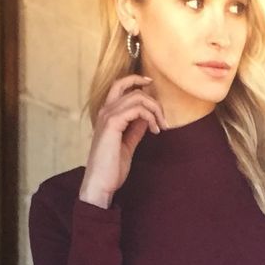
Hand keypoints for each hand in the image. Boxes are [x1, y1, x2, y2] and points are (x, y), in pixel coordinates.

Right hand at [78, 75, 162, 207]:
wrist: (100, 184)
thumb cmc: (111, 167)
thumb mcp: (127, 144)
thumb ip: (135, 129)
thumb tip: (147, 117)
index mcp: (106, 114)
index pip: (120, 85)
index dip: (136, 80)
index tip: (151, 85)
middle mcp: (105, 111)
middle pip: (132, 89)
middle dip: (153, 100)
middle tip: (163, 120)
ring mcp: (107, 116)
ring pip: (138, 97)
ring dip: (155, 110)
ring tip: (161, 127)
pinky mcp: (112, 123)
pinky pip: (137, 110)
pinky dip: (150, 118)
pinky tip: (155, 131)